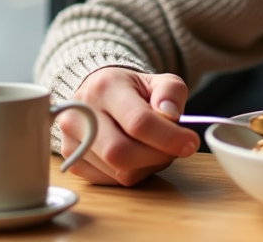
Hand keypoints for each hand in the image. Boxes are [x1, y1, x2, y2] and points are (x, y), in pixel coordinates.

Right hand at [58, 67, 199, 185]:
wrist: (98, 93)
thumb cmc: (131, 89)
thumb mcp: (157, 80)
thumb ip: (171, 92)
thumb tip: (170, 114)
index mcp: (105, 87)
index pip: (138, 122)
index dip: (169, 137)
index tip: (190, 142)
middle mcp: (81, 114)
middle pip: (122, 154)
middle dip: (157, 157)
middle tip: (175, 149)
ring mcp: (72, 139)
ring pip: (119, 172)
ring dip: (147, 166)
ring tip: (153, 148)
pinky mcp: (72, 160)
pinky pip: (111, 181)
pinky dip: (132, 173)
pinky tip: (136, 156)